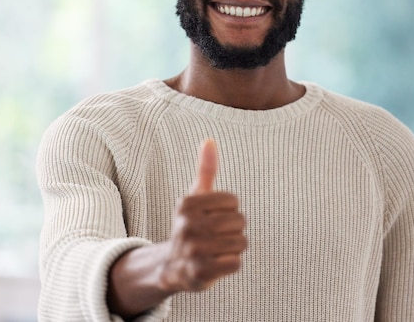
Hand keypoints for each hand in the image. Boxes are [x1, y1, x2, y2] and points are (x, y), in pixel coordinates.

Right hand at [162, 139, 246, 292]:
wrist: (172, 266)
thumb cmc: (191, 225)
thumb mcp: (195, 196)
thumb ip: (205, 169)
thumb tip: (210, 140)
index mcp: (187, 204)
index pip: (233, 201)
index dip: (230, 210)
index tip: (215, 216)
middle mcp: (187, 226)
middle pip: (239, 221)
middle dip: (235, 229)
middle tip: (218, 235)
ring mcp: (193, 251)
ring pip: (241, 243)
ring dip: (235, 247)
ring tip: (218, 249)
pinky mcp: (201, 273)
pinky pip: (236, 263)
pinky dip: (231, 264)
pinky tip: (217, 263)